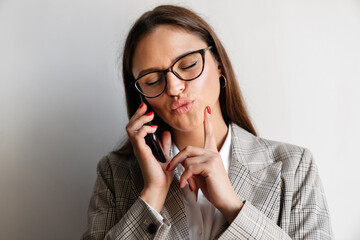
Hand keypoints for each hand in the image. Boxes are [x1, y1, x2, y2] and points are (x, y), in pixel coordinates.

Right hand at [126, 102, 172, 211]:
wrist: (160, 187)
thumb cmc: (161, 174)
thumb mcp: (165, 154)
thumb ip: (164, 144)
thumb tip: (166, 133)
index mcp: (142, 146)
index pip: (136, 127)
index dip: (139, 116)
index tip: (146, 108)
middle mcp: (138, 146)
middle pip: (130, 125)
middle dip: (137, 114)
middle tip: (145, 106)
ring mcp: (138, 149)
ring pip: (131, 128)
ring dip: (140, 119)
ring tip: (150, 116)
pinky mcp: (141, 151)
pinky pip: (137, 135)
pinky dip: (145, 128)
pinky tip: (154, 128)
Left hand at [166, 106, 243, 222]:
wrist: (225, 200)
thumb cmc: (214, 188)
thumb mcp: (201, 173)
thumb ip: (193, 164)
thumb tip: (182, 161)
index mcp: (212, 153)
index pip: (209, 134)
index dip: (207, 121)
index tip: (207, 109)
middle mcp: (213, 153)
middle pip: (187, 149)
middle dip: (175, 159)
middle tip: (169, 168)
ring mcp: (212, 158)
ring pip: (187, 160)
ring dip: (182, 173)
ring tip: (185, 183)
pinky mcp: (210, 166)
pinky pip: (189, 168)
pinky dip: (184, 178)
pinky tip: (185, 186)